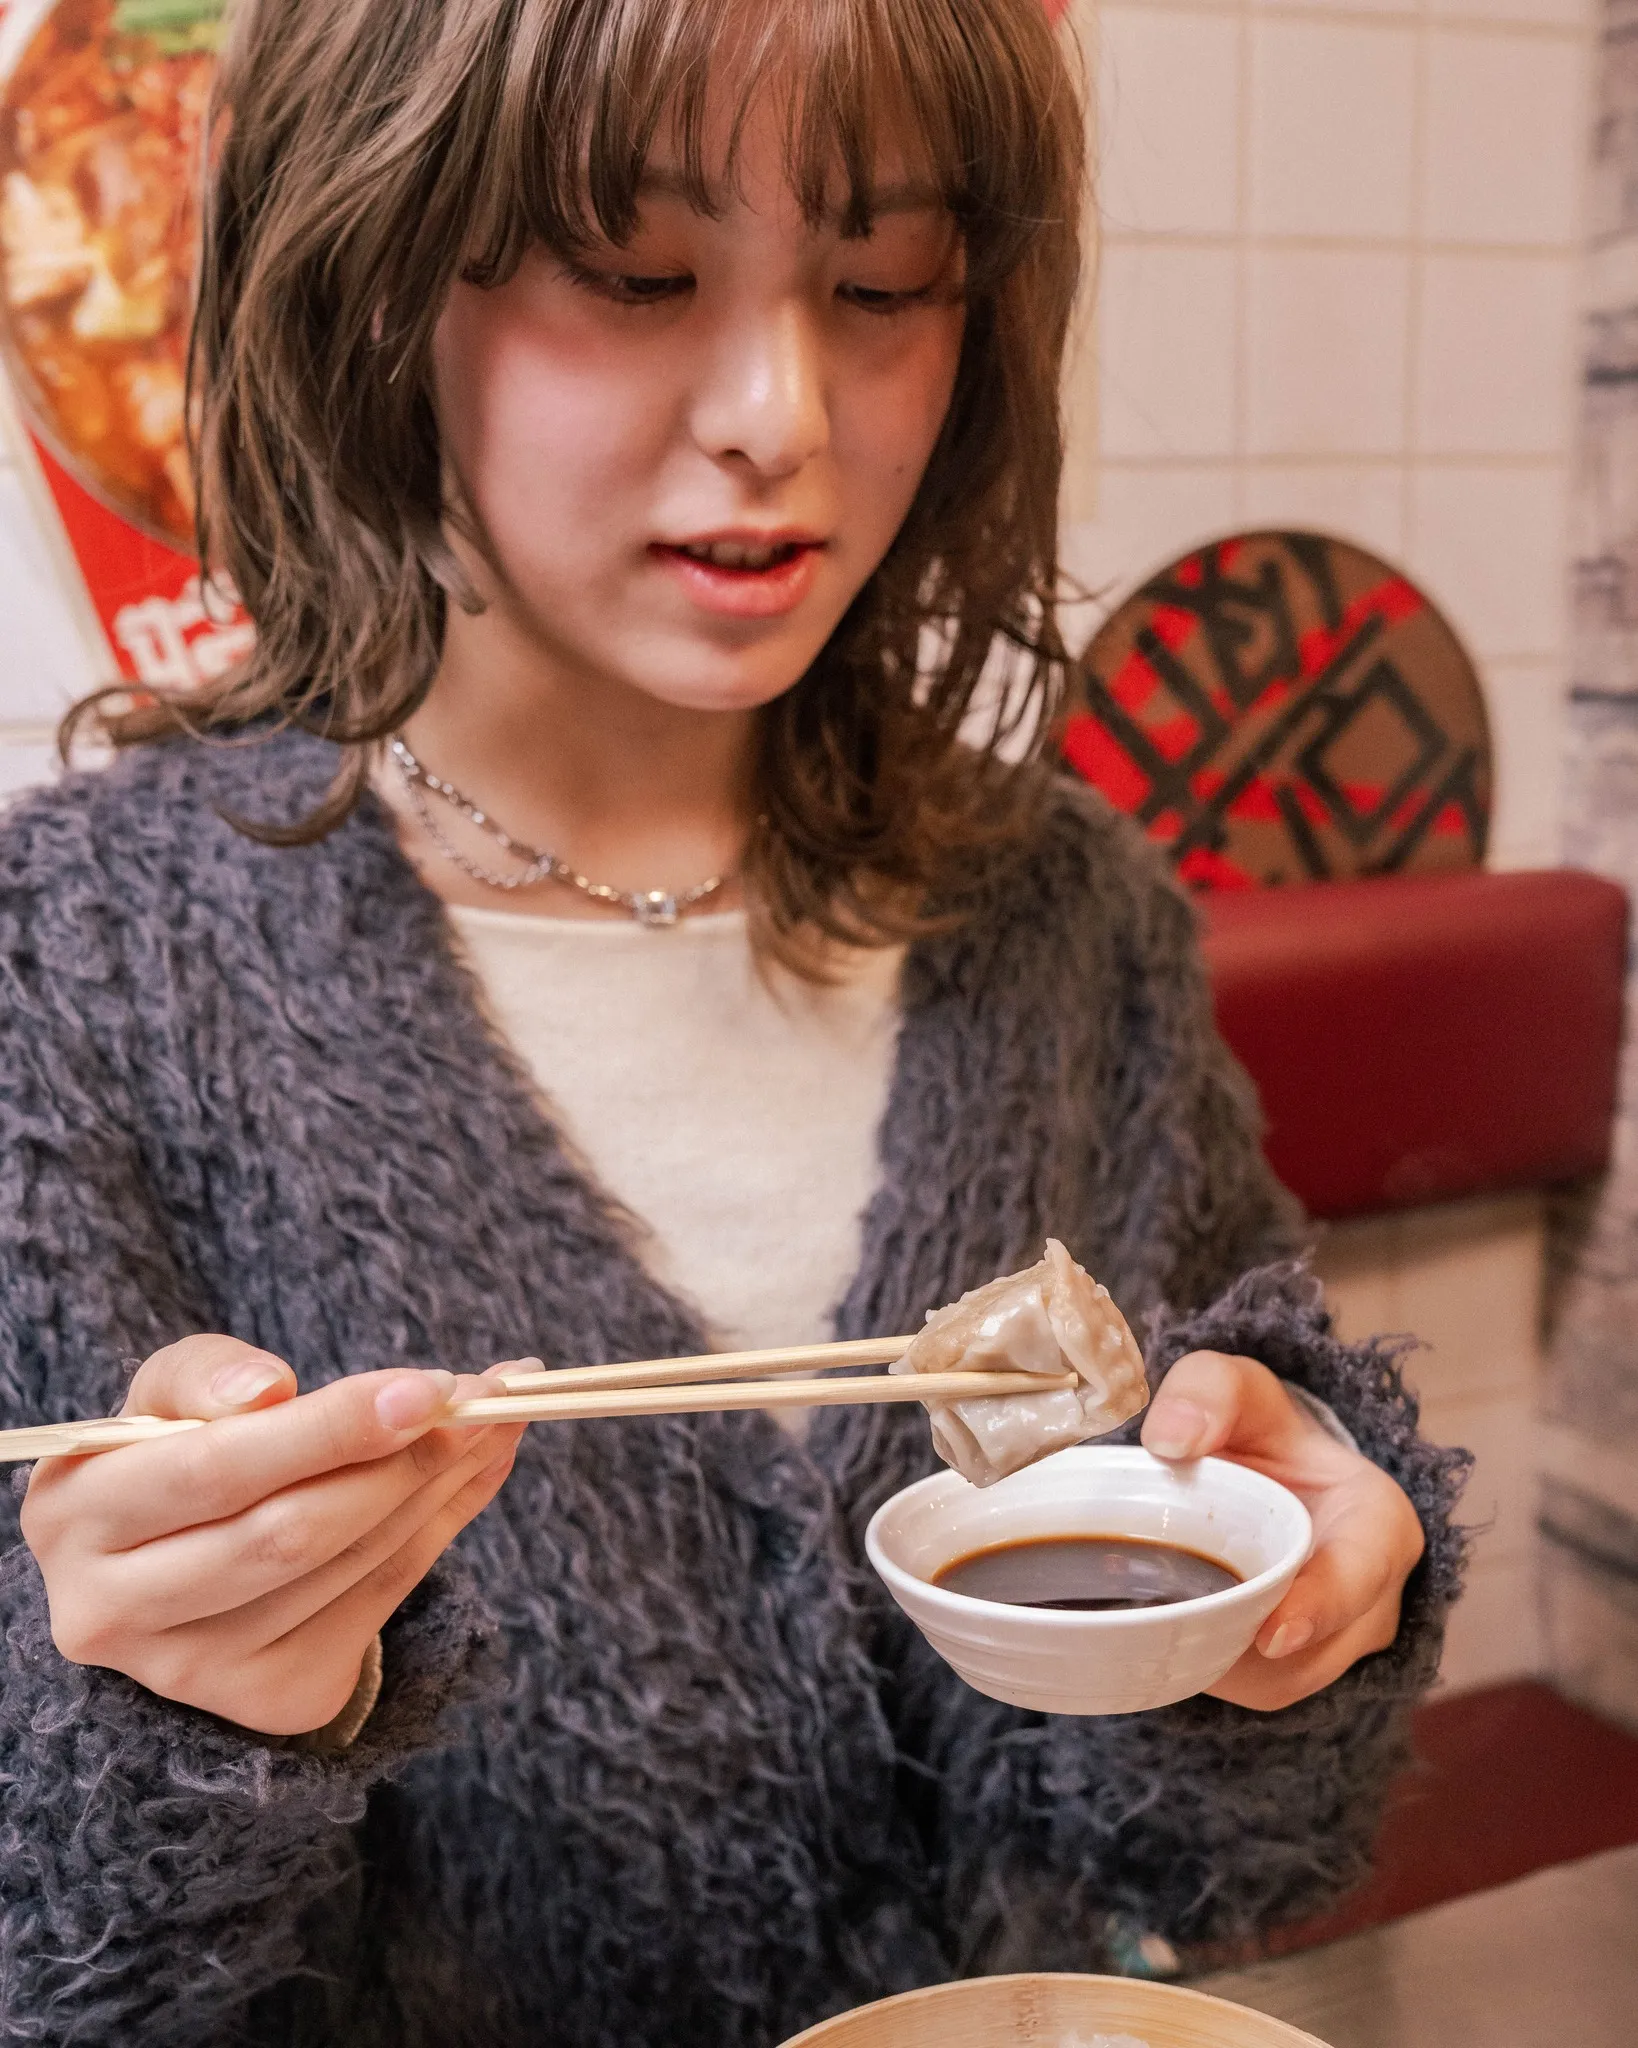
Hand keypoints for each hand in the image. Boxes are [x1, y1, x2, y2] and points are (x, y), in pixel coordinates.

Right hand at [21, 1334, 525, 1736]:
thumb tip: (267, 1390)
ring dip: (440, 1484)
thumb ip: (205, 1374)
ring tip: (493, 1419)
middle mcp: (117, 1611)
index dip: (330, 1428)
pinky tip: (477, 1470)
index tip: (426, 1387)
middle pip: (291, 1533)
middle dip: (400, 1461)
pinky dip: (443, 1524)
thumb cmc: (172, 1459)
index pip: (217, 1468)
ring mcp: (195, 1671)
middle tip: (477, 1401)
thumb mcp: (165, 1399)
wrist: (171, 1570)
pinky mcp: (272, 1695)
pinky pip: (381, 1598)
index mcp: (76, 1518)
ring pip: (349, 1566)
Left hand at [1141, 1350, 1424, 1710]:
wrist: (1260, 1474)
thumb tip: (1170, 1440)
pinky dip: (1213, 1671)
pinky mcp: (1301, 1668)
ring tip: (1162, 1629)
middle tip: (1181, 1639)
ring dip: (1223, 1664)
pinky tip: (1169, 1642)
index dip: (1321, 1605)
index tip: (1272, 1631)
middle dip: (1250, 1651)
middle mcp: (1373, 1597)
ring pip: (1281, 1680)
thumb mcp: (1238, 1390)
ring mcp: (1340, 1642)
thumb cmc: (1257, 1432)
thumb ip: (1209, 1390)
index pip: (1361, 1574)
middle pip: (1316, 1647)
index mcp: (1378, 1524)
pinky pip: (1257, 1690)